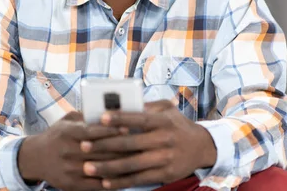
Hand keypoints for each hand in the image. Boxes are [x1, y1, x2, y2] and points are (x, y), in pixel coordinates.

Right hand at [17, 111, 129, 190]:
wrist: (35, 158)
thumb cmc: (58, 135)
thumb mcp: (68, 120)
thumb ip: (87, 116)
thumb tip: (111, 111)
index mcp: (67, 133)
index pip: (91, 132)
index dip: (110, 130)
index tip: (127, 128)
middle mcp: (67, 152)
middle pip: (99, 151)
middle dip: (121, 148)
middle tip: (140, 144)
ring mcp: (69, 170)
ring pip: (100, 168)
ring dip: (120, 165)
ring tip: (138, 160)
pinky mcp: (71, 185)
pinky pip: (95, 185)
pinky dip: (111, 181)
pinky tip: (125, 176)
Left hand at [79, 100, 216, 189]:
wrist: (202, 147)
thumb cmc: (178, 125)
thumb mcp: (167, 110)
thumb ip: (147, 107)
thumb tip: (122, 103)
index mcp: (163, 121)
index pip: (139, 118)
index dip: (120, 118)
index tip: (101, 118)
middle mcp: (164, 140)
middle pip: (130, 144)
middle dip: (104, 145)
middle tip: (83, 145)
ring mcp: (164, 159)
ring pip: (131, 165)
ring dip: (107, 167)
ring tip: (87, 167)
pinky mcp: (164, 174)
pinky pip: (138, 179)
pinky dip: (120, 182)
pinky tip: (104, 182)